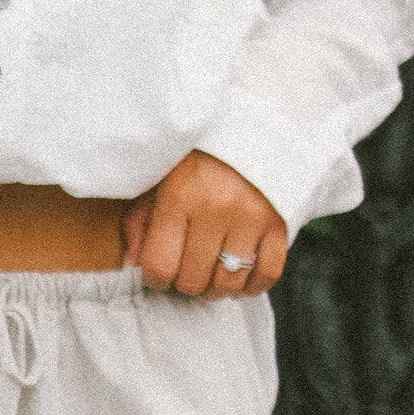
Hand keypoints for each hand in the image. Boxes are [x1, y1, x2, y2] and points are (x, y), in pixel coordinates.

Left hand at [120, 151, 287, 297]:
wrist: (250, 126)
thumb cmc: (196, 157)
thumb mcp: (159, 178)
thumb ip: (141, 220)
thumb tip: (133, 263)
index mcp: (179, 196)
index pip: (160, 265)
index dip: (155, 280)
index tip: (158, 273)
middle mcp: (216, 208)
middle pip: (193, 280)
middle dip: (185, 283)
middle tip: (186, 271)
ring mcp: (252, 217)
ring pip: (229, 283)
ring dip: (216, 288)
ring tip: (211, 274)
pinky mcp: (280, 223)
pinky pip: (267, 274)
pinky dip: (252, 286)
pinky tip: (240, 279)